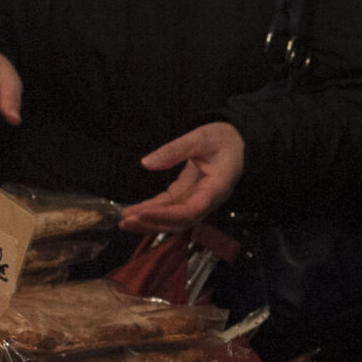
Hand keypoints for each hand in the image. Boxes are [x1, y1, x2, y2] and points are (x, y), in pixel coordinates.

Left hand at [121, 122, 244, 232]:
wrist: (237, 142)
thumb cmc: (223, 139)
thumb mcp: (200, 138)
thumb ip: (175, 150)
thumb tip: (146, 163)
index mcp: (216, 188)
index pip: (191, 210)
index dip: (166, 215)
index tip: (143, 213)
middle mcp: (208, 201)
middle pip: (180, 222)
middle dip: (153, 223)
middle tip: (126, 221)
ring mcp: (198, 200)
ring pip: (173, 220)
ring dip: (149, 222)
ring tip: (124, 221)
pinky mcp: (188, 196)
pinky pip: (169, 209)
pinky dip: (152, 212)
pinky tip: (134, 212)